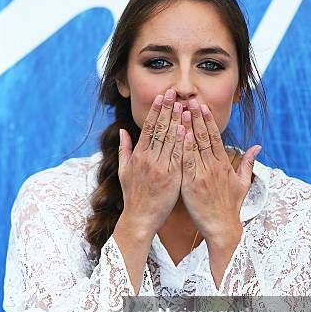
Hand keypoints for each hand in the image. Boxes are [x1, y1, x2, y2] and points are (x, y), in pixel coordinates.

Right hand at [118, 90, 184, 235]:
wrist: (140, 219)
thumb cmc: (133, 196)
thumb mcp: (124, 171)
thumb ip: (124, 149)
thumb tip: (123, 131)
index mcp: (138, 156)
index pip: (148, 128)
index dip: (155, 110)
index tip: (162, 96)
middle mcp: (148, 159)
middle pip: (159, 129)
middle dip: (167, 109)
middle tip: (175, 92)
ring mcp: (160, 168)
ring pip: (170, 140)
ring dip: (177, 120)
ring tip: (184, 104)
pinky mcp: (171, 178)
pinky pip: (178, 156)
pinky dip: (182, 142)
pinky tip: (187, 128)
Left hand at [181, 99, 261, 240]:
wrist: (222, 228)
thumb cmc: (230, 207)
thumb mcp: (243, 184)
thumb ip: (248, 163)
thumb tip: (257, 146)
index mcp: (224, 165)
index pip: (215, 137)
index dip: (208, 120)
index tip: (202, 106)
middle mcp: (214, 167)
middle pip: (204, 137)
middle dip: (197, 117)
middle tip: (189, 100)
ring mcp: (202, 175)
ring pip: (194, 146)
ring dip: (188, 127)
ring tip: (181, 111)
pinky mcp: (191, 185)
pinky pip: (186, 163)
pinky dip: (183, 148)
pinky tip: (178, 135)